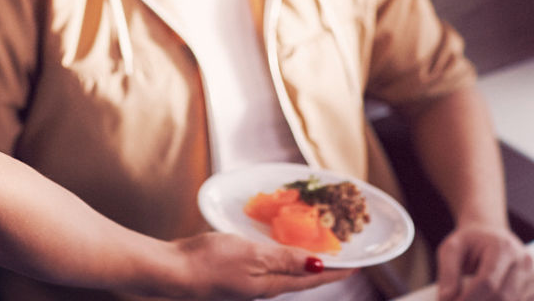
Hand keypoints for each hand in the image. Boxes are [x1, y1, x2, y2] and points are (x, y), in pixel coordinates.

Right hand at [165, 232, 353, 299]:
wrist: (176, 273)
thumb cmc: (211, 262)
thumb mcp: (252, 256)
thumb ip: (284, 259)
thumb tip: (318, 264)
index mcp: (272, 283)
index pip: (312, 277)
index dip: (335, 270)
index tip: (357, 263)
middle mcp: (264, 286)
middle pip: (301, 277)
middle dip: (321, 266)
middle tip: (339, 252)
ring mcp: (249, 282)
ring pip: (284, 272)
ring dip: (301, 260)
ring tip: (312, 247)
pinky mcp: (235, 274)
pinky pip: (267, 266)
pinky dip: (279, 256)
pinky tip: (273, 247)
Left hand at [436, 224, 533, 300]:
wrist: (489, 235)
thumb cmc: (470, 242)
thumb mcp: (452, 247)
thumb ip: (448, 272)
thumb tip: (446, 299)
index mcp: (502, 247)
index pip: (488, 282)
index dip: (470, 299)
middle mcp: (523, 263)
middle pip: (503, 297)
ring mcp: (532, 278)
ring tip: (468, 299)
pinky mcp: (533, 291)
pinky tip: (482, 300)